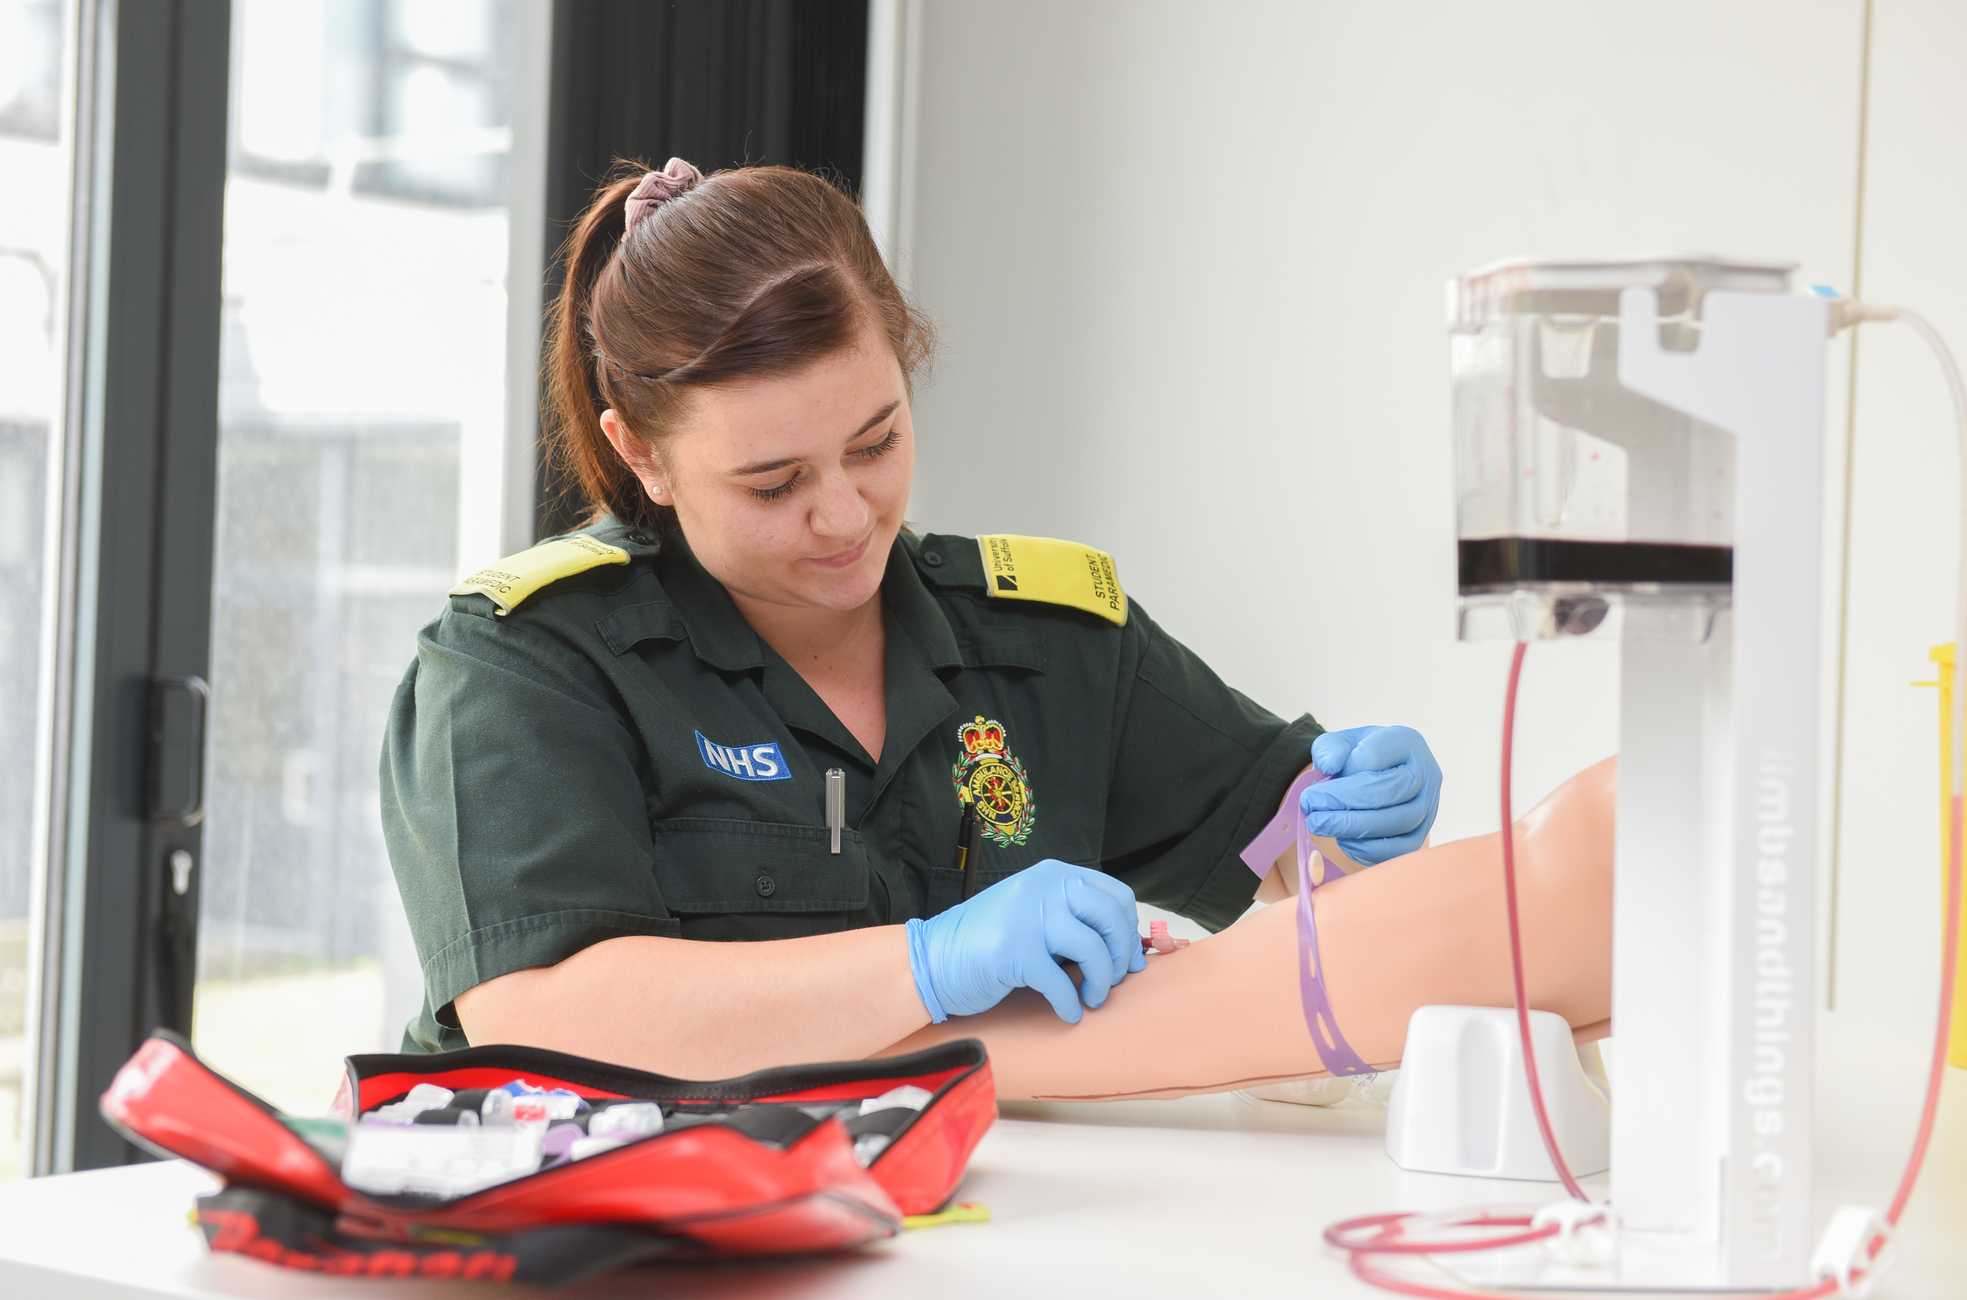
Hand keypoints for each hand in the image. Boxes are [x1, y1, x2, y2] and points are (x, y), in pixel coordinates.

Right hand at [904, 859, 1145, 1023]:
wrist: (931, 960)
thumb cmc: (985, 943)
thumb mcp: (1033, 914)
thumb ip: (1071, 918)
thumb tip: (1124, 950)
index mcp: (1053, 875)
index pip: (1116, 896)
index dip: (1129, 932)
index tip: (1128, 960)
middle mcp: (1044, 886)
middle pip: (1112, 919)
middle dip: (1119, 957)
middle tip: (1109, 981)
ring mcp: (1029, 916)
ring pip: (1094, 950)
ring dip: (1100, 983)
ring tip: (1090, 998)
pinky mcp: (1015, 950)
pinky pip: (1062, 983)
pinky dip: (1069, 1004)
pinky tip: (1067, 1013)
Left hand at [1300, 725, 1442, 865]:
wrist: (1378, 777)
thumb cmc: (1358, 758)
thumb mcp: (1340, 743)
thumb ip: (1330, 748)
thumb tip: (1329, 766)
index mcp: (1406, 742)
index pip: (1376, 755)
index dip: (1345, 769)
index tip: (1318, 778)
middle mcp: (1425, 773)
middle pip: (1389, 790)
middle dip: (1344, 801)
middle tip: (1311, 806)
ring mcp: (1428, 806)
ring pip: (1398, 821)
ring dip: (1352, 826)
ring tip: (1320, 824)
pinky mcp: (1421, 835)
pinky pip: (1401, 848)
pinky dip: (1369, 849)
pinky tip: (1343, 840)